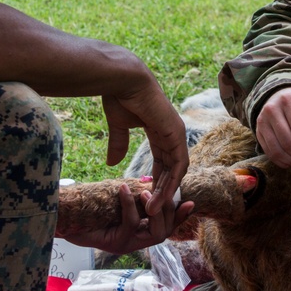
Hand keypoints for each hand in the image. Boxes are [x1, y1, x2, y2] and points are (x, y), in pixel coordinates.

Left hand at [63, 185, 194, 254]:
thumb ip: (135, 195)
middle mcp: (136, 241)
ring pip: (155, 234)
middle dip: (170, 211)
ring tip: (145, 192)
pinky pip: (130, 225)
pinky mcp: (115, 244)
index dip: (180, 216)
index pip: (167, 225)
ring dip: (155, 212)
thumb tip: (151, 181)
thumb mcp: (118, 198)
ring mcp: (127, 245)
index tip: (190, 201)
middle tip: (161, 192)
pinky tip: (123, 189)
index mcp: (140, 231)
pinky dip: (129, 205)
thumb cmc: (91, 206)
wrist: (65, 217)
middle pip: (166, 232)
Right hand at [100, 74, 188, 215]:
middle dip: (162, 189)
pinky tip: (159, 197)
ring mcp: (176, 134)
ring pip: (176, 170)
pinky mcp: (176, 135)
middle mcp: (172, 133)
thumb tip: (112, 164)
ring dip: (166, 191)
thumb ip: (119, 144)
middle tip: (151, 209)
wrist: (124, 80)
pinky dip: (170, 183)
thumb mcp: (119, 127)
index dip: (156, 178)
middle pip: (171, 168)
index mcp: (160, 129)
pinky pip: (178, 165)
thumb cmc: (120, 97)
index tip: (146, 194)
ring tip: (152, 210)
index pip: (163, 160)